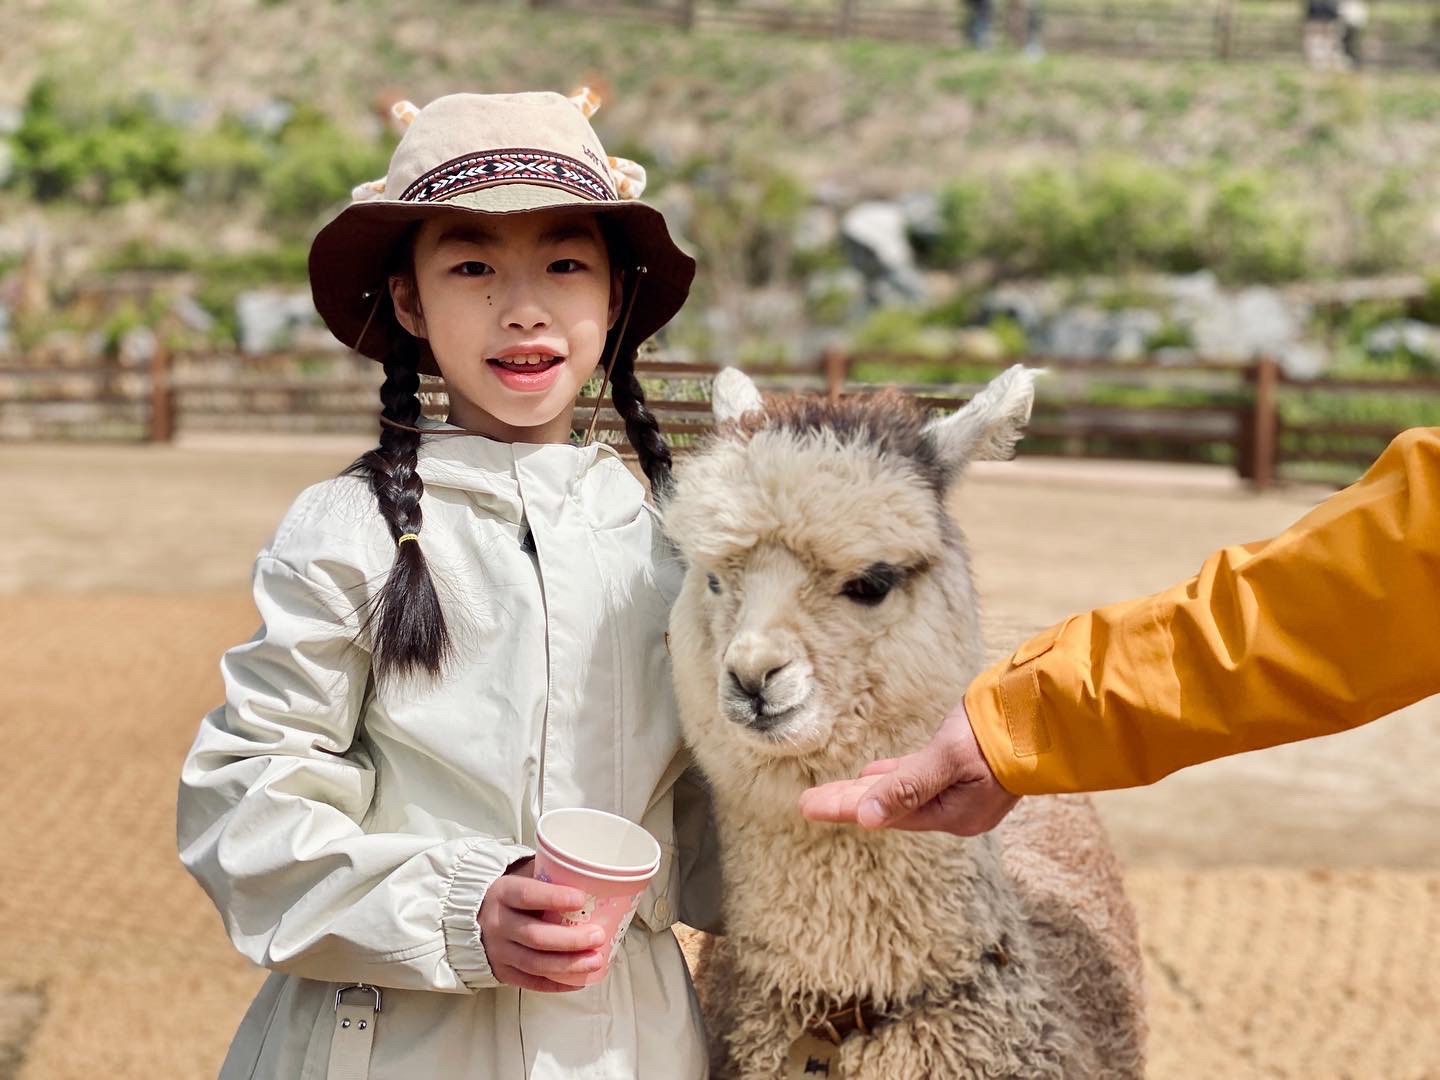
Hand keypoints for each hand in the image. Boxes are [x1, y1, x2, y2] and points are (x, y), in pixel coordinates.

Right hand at [478, 858, 610, 991]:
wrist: (469, 916)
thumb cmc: (509, 893)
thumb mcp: (521, 875)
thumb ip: (548, 876)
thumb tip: (589, 876)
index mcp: (503, 893)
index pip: (527, 896)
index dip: (554, 898)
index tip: (580, 899)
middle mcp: (497, 924)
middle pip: (535, 936)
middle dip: (570, 939)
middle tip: (597, 936)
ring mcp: (498, 951)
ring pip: (535, 963)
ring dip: (569, 965)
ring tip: (595, 961)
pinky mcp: (502, 971)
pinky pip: (531, 982)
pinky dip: (557, 984)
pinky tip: (579, 980)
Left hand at [796, 699, 1018, 835]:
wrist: (1050, 710)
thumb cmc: (1000, 730)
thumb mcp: (951, 757)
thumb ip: (909, 786)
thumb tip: (867, 818)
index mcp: (953, 813)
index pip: (884, 811)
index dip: (844, 807)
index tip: (807, 806)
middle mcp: (957, 809)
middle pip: (890, 805)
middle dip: (848, 801)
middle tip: (808, 802)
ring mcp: (963, 790)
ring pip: (903, 791)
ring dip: (868, 789)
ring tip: (833, 792)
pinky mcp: (966, 769)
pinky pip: (920, 778)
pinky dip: (895, 775)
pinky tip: (877, 772)